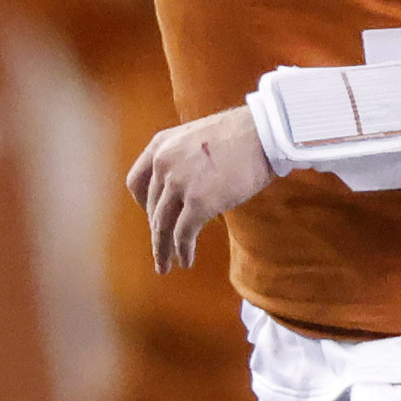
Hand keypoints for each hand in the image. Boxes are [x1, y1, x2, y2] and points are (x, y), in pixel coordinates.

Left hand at [128, 105, 274, 272]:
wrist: (264, 133)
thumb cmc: (241, 135)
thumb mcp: (197, 137)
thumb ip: (182, 158)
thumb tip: (183, 188)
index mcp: (160, 145)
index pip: (136, 182)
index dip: (142, 204)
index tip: (152, 218)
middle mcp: (163, 163)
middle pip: (151, 209)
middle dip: (156, 232)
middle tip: (161, 251)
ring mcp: (179, 183)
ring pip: (162, 226)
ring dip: (163, 250)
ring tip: (165, 266)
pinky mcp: (199, 202)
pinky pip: (183, 235)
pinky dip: (182, 251)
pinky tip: (186, 261)